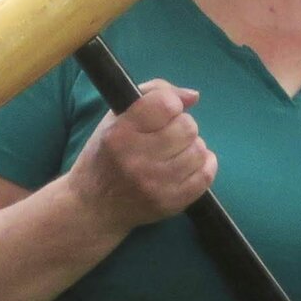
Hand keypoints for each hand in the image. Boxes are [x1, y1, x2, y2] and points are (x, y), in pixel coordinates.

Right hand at [68, 82, 216, 233]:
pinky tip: (190, 163)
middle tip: (169, 134)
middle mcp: (136, 160)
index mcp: (119, 134)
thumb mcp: (116, 117)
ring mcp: (155, 185)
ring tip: (176, 151)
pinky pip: (205, 175)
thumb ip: (154, 94)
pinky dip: (204, 164)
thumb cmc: (105, 154)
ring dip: (192, 146)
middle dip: (182, 125)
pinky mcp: (170, 203)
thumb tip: (193, 97)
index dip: (171, 103)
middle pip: (187, 127)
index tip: (164, 112)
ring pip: (198, 150)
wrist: (94, 206)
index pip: (165, 104)